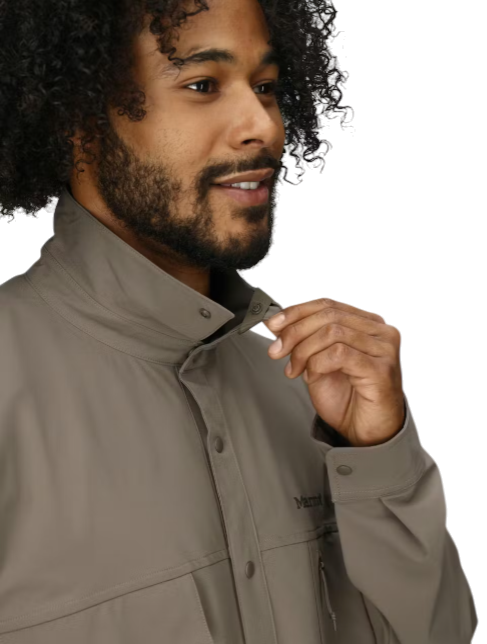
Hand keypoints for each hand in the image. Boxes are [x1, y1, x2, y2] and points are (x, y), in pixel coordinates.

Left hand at [263, 298, 404, 446]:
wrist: (367, 431)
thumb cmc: (348, 398)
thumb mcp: (318, 362)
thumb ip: (305, 341)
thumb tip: (278, 324)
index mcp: (366, 323)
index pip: (328, 304)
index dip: (296, 312)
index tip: (274, 325)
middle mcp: (379, 332)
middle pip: (328, 315)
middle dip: (295, 332)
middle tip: (278, 351)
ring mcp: (383, 349)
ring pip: (332, 332)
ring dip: (304, 351)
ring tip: (296, 370)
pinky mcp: (381, 369)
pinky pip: (339, 354)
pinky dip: (318, 363)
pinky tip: (313, 376)